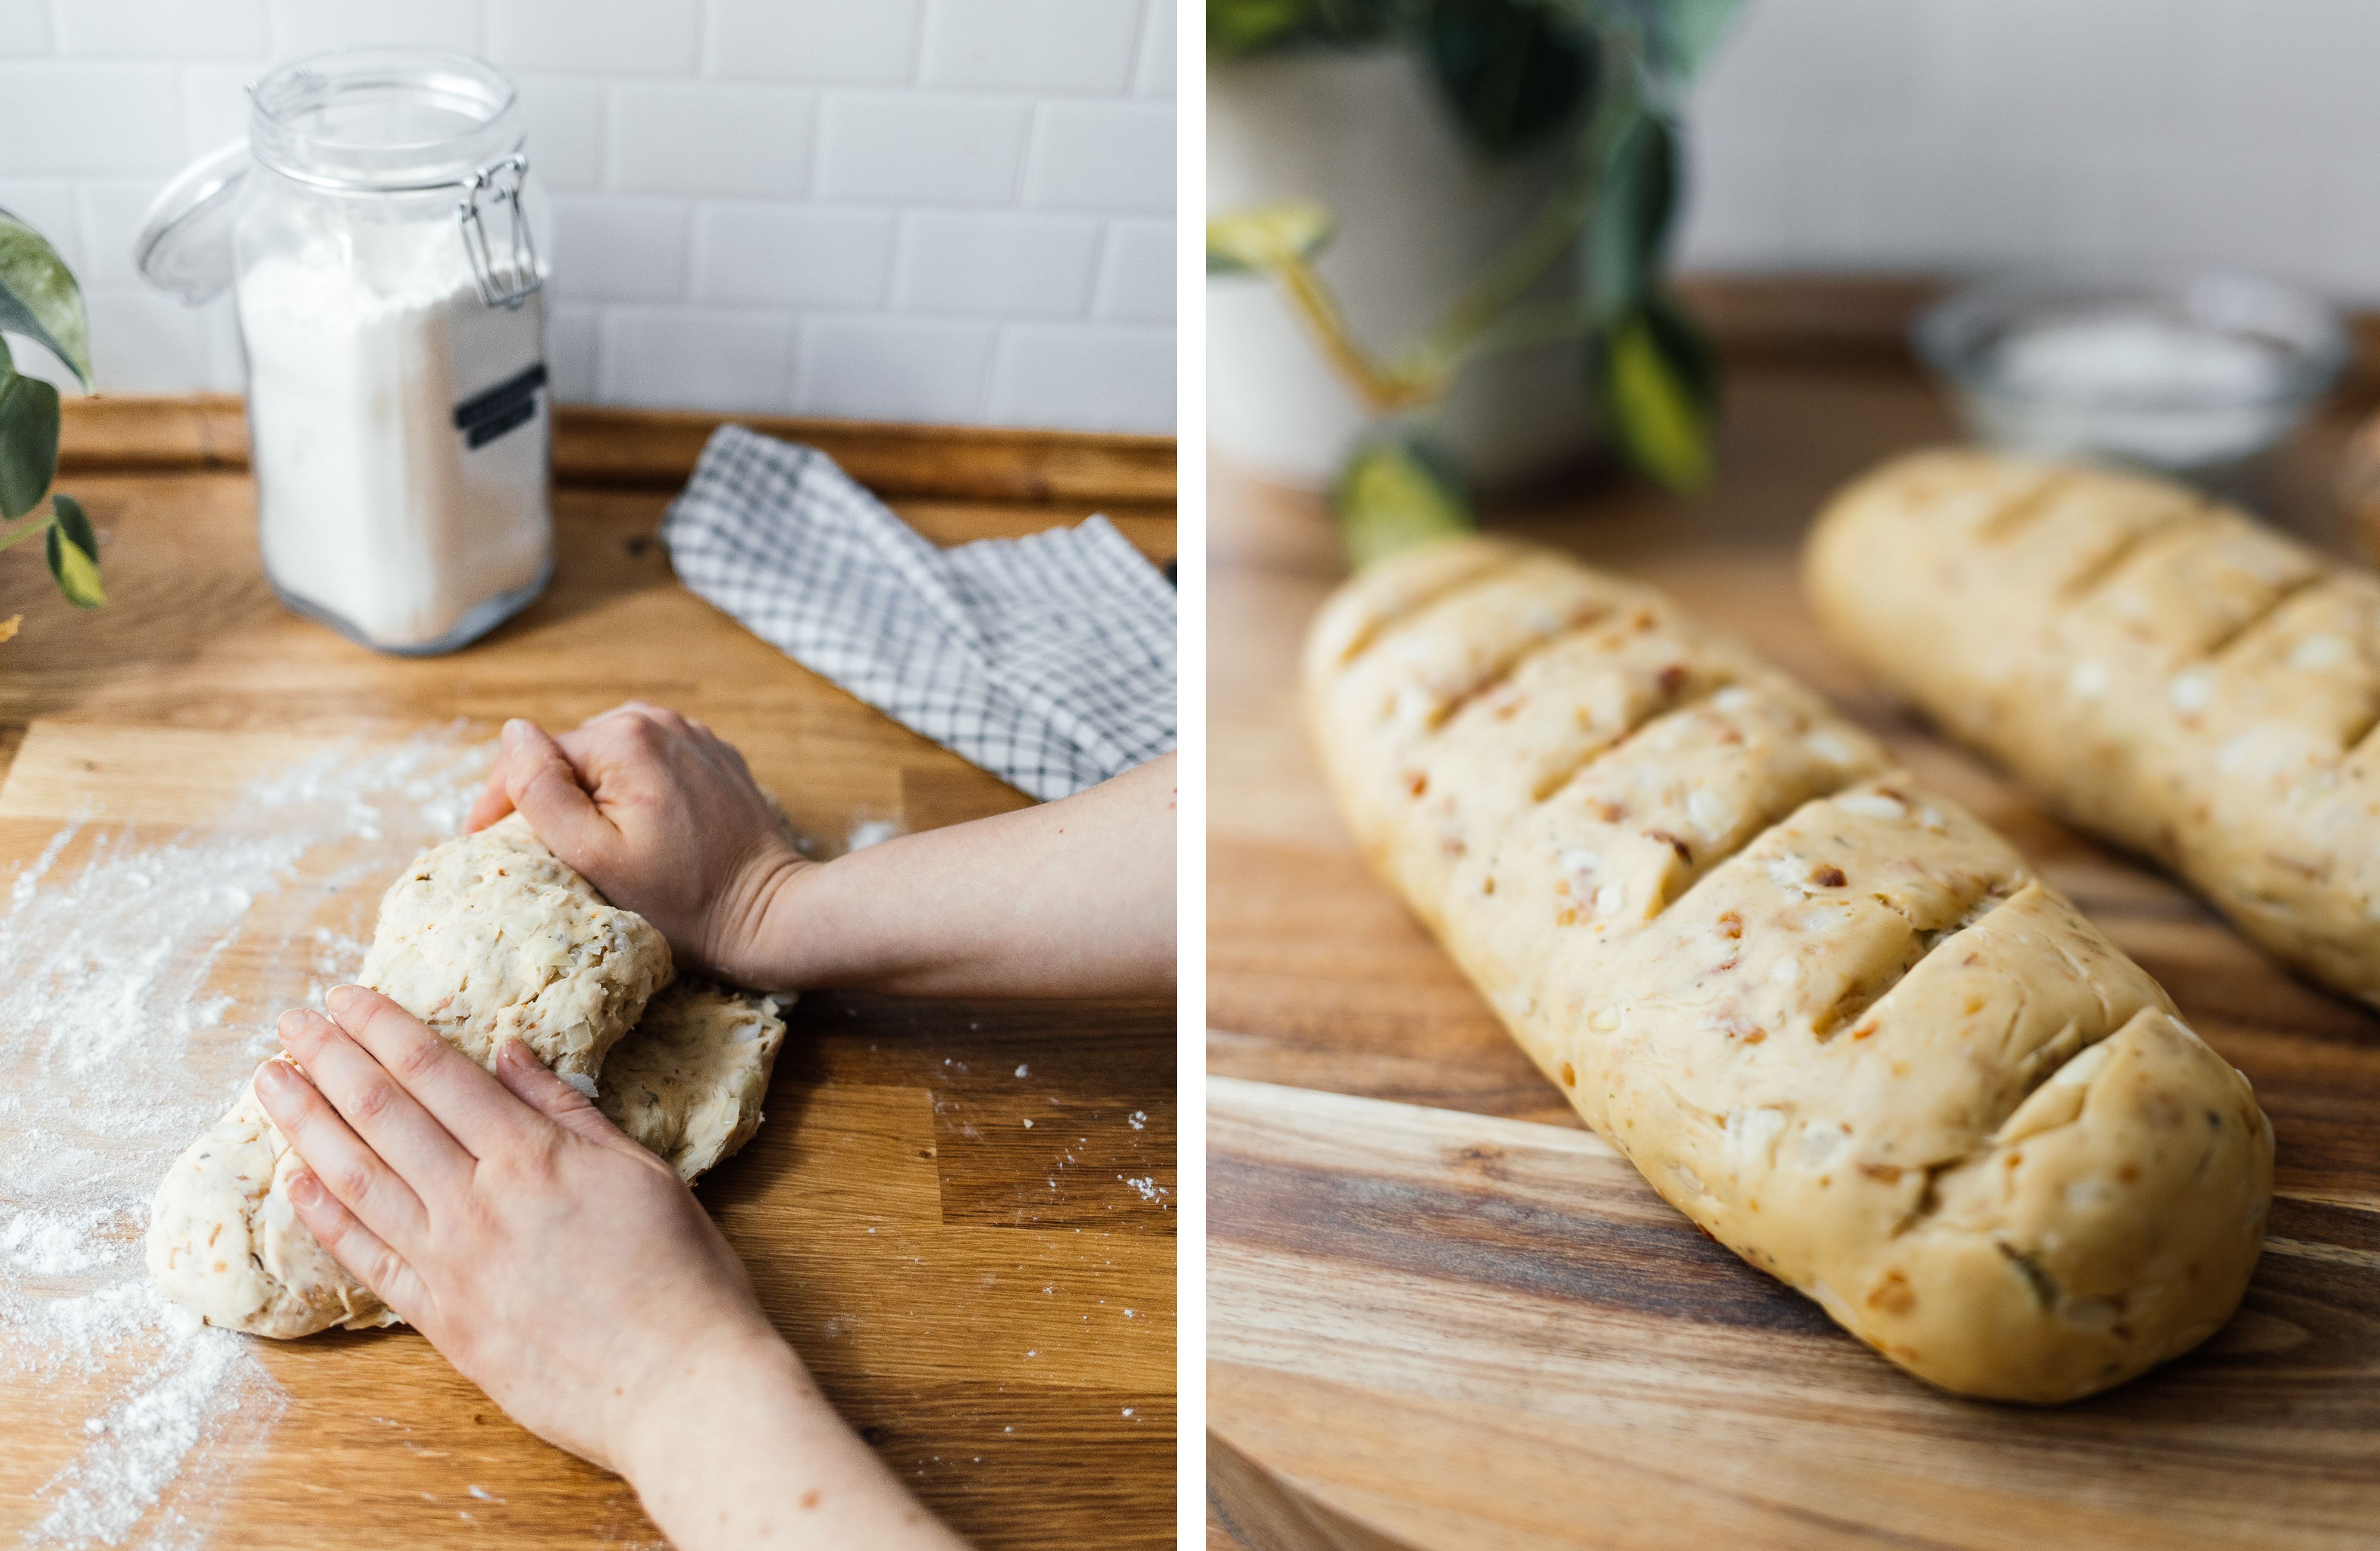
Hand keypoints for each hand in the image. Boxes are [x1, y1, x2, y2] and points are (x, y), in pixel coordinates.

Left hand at [255, 984, 776, 1470]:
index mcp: (531, 1156)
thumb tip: (509, 1052)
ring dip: (307, 1124)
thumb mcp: (641, 1170)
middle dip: (329, 1060)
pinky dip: (325, 1218)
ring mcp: (450, 1264)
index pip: (435, 1073)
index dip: (382, 1028)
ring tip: (270, 1085)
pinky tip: (295, 1184)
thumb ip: (569, 1111)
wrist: (677, 1383)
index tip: (343, 997)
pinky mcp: (442, 1322)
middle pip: (383, 1114)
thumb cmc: (679, 1273)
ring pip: (357, 1179)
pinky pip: (367, 1261)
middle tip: (291, 1023)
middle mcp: (476, 1202)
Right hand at [465, 705, 807, 987]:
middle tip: (532, 850)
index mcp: (625, 737)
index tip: (482, 843)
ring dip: (591, 791)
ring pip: (611, 757)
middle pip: (574, 753)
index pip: (536, 756)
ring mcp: (693, 736)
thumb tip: (514, 732)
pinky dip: (633, 789)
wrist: (770, 916)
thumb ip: (543, 791)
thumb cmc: (683, 901)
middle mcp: (660, 721)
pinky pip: (653, 763)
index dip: (502, 801)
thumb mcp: (594, 855)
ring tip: (580, 840)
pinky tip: (632, 828)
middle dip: (548, 795)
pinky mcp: (715, 758)